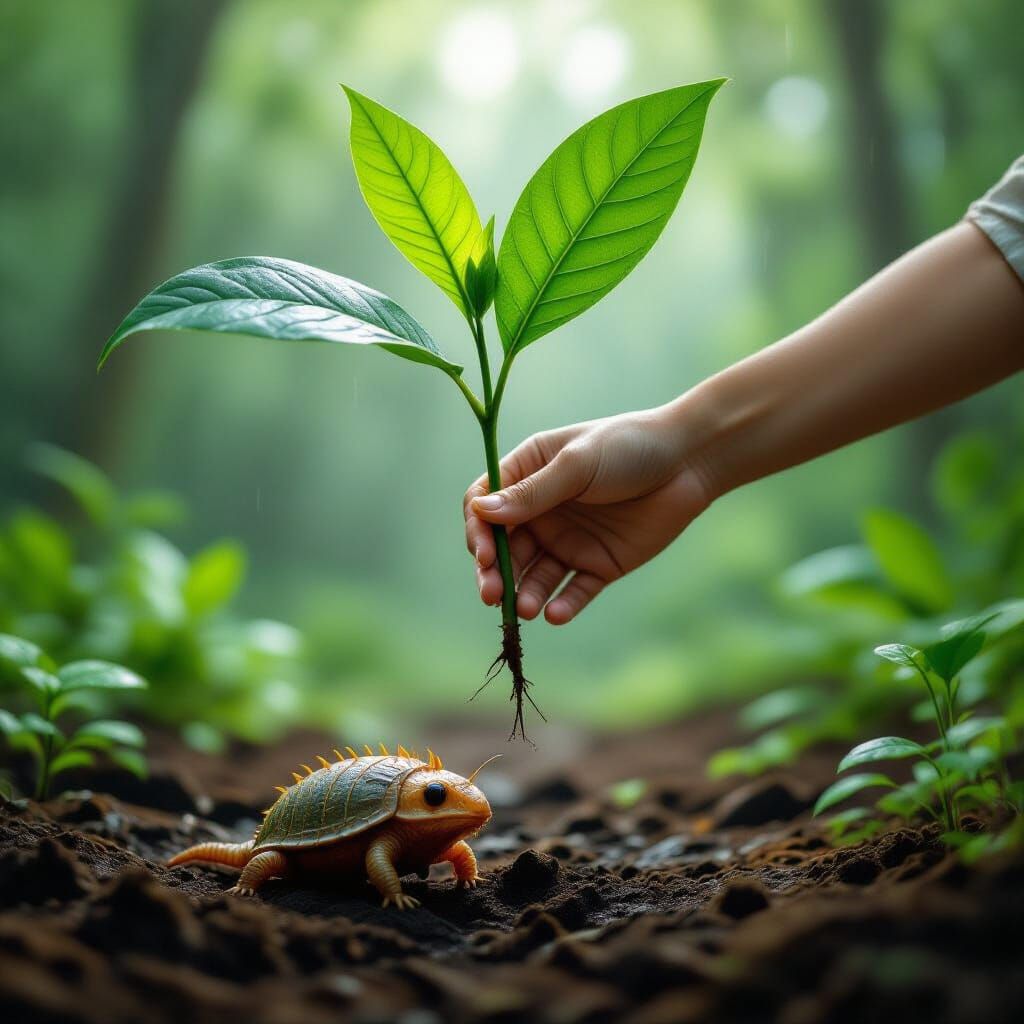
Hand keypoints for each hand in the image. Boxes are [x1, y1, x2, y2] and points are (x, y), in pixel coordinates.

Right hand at [464, 408, 710, 623]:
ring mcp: (569, 540)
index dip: (478, 531)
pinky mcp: (599, 565)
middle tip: (491, 594)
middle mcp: (543, 511)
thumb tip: (480, 512)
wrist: (688, 461)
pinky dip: (563, 605)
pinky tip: (555, 614)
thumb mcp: (577, 464)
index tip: (483, 553)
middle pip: (503, 548)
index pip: (485, 506)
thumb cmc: (628, 447)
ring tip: (526, 608)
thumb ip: (532, 493)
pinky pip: (575, 591)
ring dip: (525, 593)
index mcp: (528, 474)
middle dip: (494, 573)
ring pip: (535, 575)